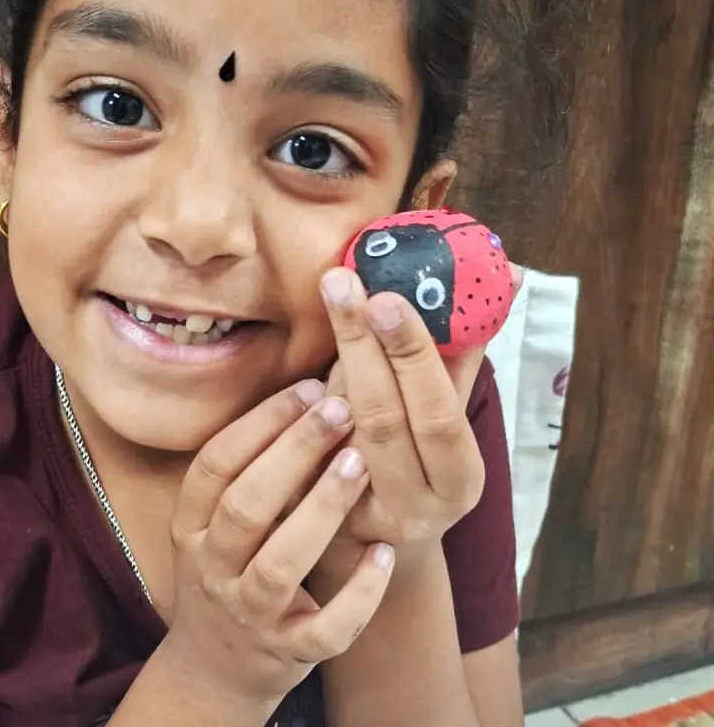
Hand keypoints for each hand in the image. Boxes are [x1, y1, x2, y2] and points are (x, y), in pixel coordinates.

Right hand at [164, 379, 396, 707]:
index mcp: (193, 525)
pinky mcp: (288, 652)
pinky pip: (325, 629)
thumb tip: (308, 390)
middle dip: (294, 452)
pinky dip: (356, 595)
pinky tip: (384, 553)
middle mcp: (214, 567)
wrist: (216, 668)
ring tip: (359, 463)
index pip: (216, 464)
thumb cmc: (228, 568)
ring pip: (282, 564)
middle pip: (246, 506)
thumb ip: (249, 467)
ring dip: (321, 510)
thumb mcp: (214, 522)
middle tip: (339, 408)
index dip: (260, 422)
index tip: (307, 387)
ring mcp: (250, 613)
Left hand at [316, 265, 518, 559]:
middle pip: (382, 418)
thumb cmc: (419, 455)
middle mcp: (413, 508)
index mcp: (460, 480)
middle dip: (359, 342)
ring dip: (329, 365)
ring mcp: (356, 518)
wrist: (374, 535)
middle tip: (341, 281)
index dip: (412, 356)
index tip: (386, 298)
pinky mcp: (309, 517)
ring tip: (329, 303)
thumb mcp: (448, 412)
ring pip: (337, 431)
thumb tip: (511, 274)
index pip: (438, 413)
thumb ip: (466, 350)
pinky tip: (299, 356)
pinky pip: (299, 448)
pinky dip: (300, 399)